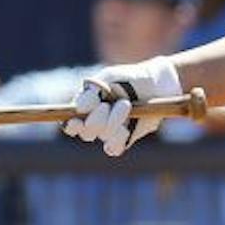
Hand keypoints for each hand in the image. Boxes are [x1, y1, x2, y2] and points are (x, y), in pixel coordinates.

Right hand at [63, 56, 180, 157]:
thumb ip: (93, 89)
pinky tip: (126, 126)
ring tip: (126, 105)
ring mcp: (109, 132)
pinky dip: (118, 138)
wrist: (154, 84)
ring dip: (113, 121)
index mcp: (86, 108)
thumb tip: (79, 108)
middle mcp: (95, 122)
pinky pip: (114, 148)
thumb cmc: (128, 78)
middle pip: (86, 132)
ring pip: (102, 136)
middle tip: (108, 104)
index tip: (78, 118)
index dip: (71, 125)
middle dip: (97, 118)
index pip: (70, 124)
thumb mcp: (109, 77)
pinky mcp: (124, 139)